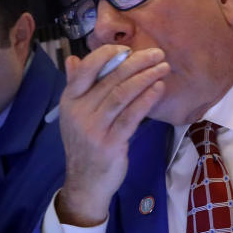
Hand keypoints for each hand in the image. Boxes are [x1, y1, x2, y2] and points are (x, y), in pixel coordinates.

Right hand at [55, 46, 169, 225]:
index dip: (107, 55)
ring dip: (146, 77)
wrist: (86, 183)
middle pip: (111, 79)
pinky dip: (147, 99)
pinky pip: (131, 115)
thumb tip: (73, 58)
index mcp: (69, 100)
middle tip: (157, 53)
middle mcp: (79, 111)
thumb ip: (76, 86)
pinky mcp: (110, 143)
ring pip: (123, 94)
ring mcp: (94, 128)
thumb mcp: (74, 115)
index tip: (128, 49)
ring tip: (163, 68)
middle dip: (137, 62)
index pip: (85, 69)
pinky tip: (159, 88)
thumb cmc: (85, 144)